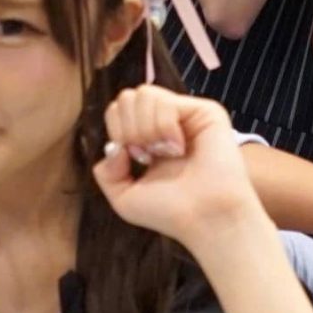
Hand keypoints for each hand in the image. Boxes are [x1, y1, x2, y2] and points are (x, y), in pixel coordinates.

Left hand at [92, 87, 264, 245]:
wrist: (203, 219)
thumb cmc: (170, 212)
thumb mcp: (124, 198)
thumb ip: (106, 172)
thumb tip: (112, 147)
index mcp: (149, 138)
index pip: (118, 110)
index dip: (117, 131)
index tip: (137, 159)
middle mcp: (167, 123)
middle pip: (127, 97)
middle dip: (128, 128)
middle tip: (148, 156)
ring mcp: (187, 115)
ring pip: (144, 94)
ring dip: (146, 128)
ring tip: (165, 152)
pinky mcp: (206, 111)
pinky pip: (166, 102)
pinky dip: (164, 127)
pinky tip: (178, 148)